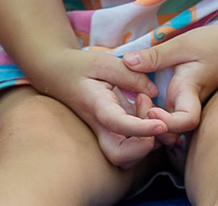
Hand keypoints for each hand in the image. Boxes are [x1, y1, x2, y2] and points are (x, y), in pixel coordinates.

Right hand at [31, 47, 166, 167]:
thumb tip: (153, 92)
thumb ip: (131, 76)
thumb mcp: (105, 62)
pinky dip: (144, 132)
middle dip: (144, 146)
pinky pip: (130, 142)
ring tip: (146, 103)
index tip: (162, 125)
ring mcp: (105, 132)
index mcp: (97, 107)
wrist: (55, 74)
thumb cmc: (78, 66)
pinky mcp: (112, 131)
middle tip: (153, 115)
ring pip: (127, 154)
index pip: (119, 125)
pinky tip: (145, 105)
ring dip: (146, 138)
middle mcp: (101, 126)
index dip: (142, 129)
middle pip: (121, 156)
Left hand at [122, 25, 217, 142]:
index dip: (166, 123)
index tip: (151, 109)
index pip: (184, 122)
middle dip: (151, 126)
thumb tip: (126, 62)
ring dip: (153, 120)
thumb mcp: (183, 44)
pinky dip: (158, 110)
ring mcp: (192, 101)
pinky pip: (173, 113)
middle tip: (137, 101)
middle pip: (172, 131)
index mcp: (190, 91)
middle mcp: (191, 102)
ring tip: (140, 97)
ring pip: (171, 124)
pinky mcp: (190, 96)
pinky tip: (145, 94)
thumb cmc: (216, 41)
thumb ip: (156, 55)